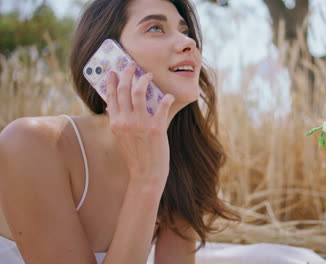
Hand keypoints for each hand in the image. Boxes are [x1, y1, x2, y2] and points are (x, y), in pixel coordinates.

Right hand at [106, 63, 174, 186]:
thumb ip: (117, 121)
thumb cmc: (136, 155)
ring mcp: (140, 124)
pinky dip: (166, 98)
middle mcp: (125, 121)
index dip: (112, 81)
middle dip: (127, 73)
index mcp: (115, 123)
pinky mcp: (156, 128)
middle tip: (132, 65)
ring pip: (138, 92)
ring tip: (149, 75)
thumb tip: (111, 106)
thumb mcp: (120, 137)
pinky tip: (169, 96)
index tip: (114, 71)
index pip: (111, 96)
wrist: (146, 174)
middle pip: (123, 89)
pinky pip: (162, 106)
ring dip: (144, 80)